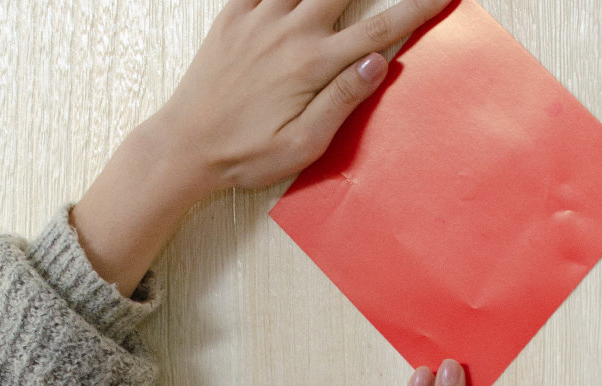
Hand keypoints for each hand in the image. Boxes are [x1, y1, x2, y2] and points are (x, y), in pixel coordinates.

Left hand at [154, 0, 450, 193]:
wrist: (183, 147)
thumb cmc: (243, 155)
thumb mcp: (300, 146)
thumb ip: (341, 101)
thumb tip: (379, 63)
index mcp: (314, 66)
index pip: (381, 28)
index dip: (418, 6)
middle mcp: (291, 33)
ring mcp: (260, 20)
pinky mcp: (232, 17)